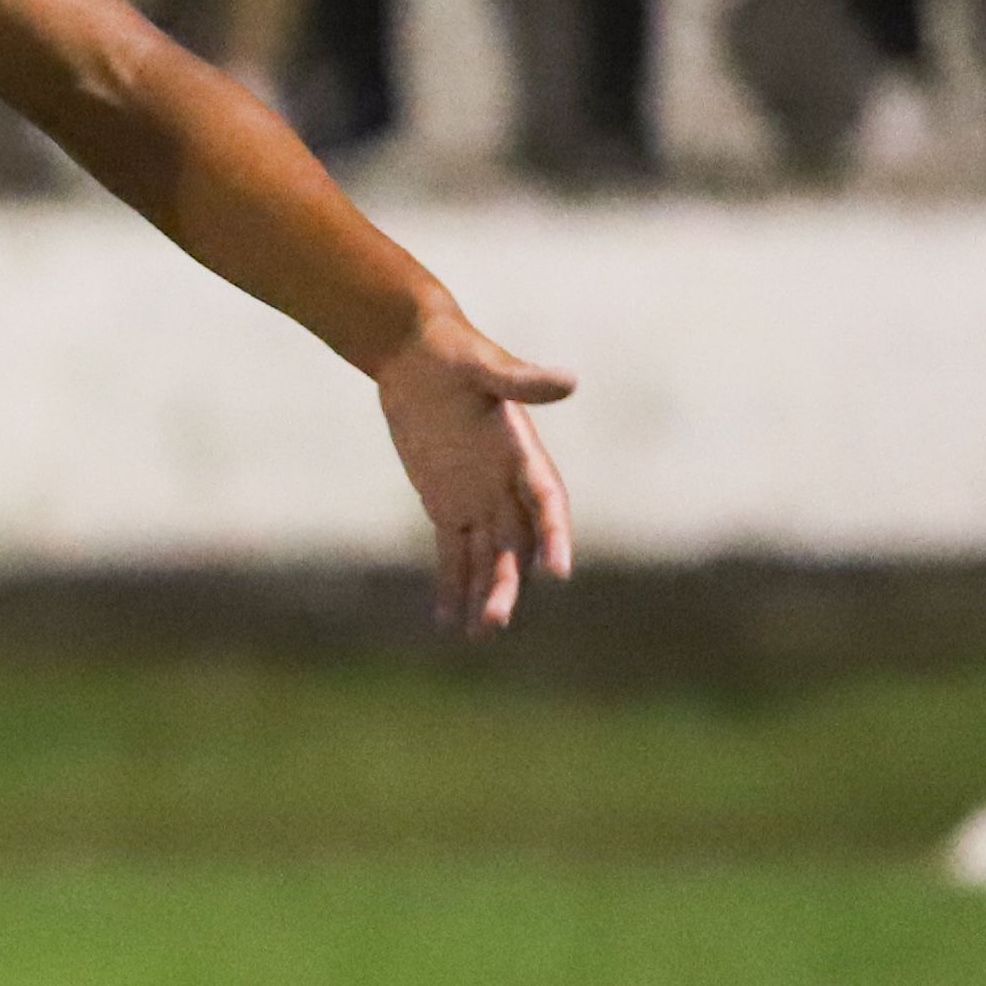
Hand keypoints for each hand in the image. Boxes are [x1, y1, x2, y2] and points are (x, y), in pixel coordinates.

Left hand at [372, 309, 575, 635]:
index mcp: (524, 453)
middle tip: (496, 621)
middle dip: (508, 582)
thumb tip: (571, 381)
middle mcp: (507, 484)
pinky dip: (451, 585)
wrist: (415, 353)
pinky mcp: (446, 505)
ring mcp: (478, 498)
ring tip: (479, 635)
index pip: (547, 503)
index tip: (558, 572)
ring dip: (485, 594)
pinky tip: (447, 621)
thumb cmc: (452, 351)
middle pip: (516, 544)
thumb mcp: (483, 364)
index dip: (555, 536)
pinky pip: (452, 553)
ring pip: (488, 557)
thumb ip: (521, 380)